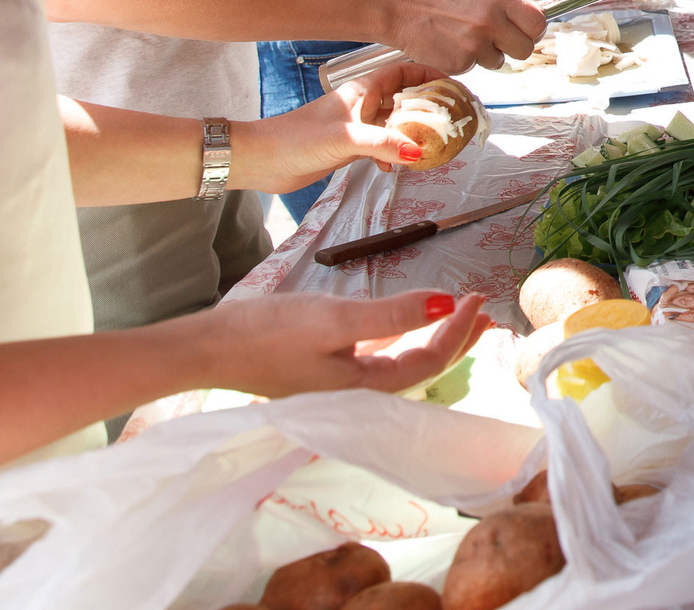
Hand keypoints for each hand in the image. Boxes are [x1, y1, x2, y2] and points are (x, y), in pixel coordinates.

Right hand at [178, 290, 492, 398]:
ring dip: (431, 337)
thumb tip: (446, 305)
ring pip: (402, 363)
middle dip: (456, 340)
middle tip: (485, 314)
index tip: (478, 298)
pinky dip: (400, 338)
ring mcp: (339, 386)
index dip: (459, 331)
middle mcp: (358, 394)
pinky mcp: (322, 372)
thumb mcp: (335, 318)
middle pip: (422, 368)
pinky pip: (377, 358)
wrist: (208, 349)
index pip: (430, 361)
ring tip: (457, 316)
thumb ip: (392, 314)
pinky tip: (402, 325)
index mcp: (366, 387)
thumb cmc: (268, 333)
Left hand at [231, 60, 445, 193]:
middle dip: (426, 108)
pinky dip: (393, 155)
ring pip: (394, 124)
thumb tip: (418, 153)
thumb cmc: (297, 139)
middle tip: (448, 120)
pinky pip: (383, 146)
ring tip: (427, 147)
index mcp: (361, 91)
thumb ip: (383, 144)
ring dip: (411, 135)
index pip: (403, 72)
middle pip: (403, 98)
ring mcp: (356, 126)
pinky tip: (393, 167)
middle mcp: (361, 105)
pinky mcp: (350, 147)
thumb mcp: (346, 139)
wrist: (264, 160)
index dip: (428, 75)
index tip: (451, 86)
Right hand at [380, 0, 547, 72]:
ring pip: (500, 61)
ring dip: (488, 52)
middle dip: (515, 44)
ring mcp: (474, 44)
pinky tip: (452, 42)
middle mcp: (490, 21)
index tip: (524, 26)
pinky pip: (475, 68)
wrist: (400, 5)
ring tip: (467, 34)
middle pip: (526, 49)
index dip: (533, 27)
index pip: (539, 22)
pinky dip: (467, 59)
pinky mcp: (459, 63)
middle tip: (497, 34)